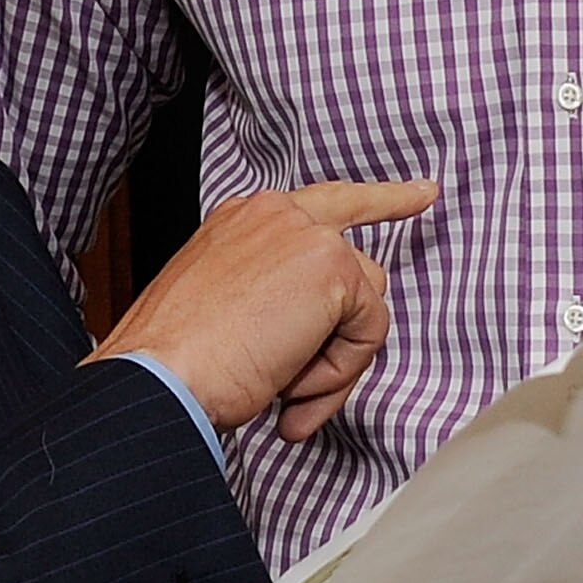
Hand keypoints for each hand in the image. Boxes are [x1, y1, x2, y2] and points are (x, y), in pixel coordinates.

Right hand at [89, 180, 436, 441]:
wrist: (160, 376)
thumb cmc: (176, 359)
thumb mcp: (225, 310)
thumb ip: (274, 297)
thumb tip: (314, 329)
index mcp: (242, 221)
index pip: (320, 204)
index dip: (376, 200)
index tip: (416, 193)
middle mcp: (275, 215)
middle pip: (358, 240)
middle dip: (375, 265)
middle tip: (423, 200)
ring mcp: (308, 237)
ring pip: (365, 302)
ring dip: (335, 359)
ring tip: (286, 389)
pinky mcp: (333, 270)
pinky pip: (367, 334)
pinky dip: (336, 375)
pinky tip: (290, 386)